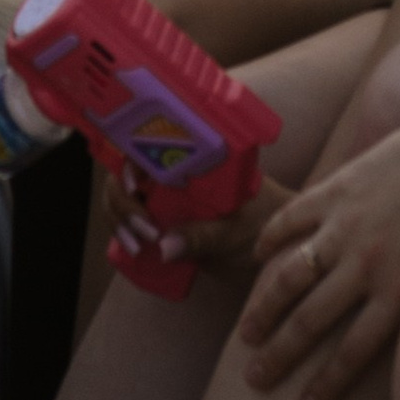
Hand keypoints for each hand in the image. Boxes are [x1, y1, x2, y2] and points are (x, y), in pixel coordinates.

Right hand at [109, 163, 297, 280]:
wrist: (280, 243)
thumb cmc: (266, 221)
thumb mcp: (236, 229)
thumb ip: (202, 237)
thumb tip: (162, 248)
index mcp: (191, 159)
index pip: (147, 147)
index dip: (130, 164)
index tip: (135, 189)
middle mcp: (174, 173)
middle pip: (127, 175)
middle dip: (122, 202)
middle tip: (143, 234)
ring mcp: (167, 198)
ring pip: (124, 200)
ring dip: (120, 221)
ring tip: (137, 248)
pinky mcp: (166, 224)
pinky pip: (134, 224)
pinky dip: (124, 235)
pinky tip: (132, 252)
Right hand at [236, 108, 399, 399]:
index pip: (352, 353)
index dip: (324, 385)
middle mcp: (368, 264)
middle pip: (310, 323)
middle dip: (279, 356)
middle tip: (255, 377)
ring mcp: (347, 224)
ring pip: (291, 277)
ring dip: (263, 309)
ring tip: (247, 331)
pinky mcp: (337, 188)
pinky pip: (293, 220)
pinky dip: (271, 239)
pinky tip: (258, 256)